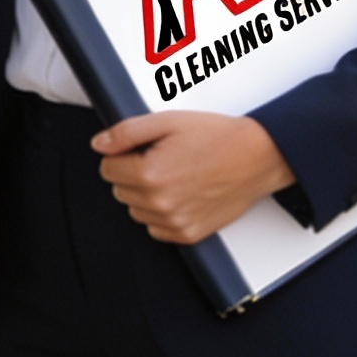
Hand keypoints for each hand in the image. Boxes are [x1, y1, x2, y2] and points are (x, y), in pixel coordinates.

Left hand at [91, 112, 296, 245]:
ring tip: (175, 174)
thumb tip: (99, 144)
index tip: (143, 148)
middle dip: (133, 173)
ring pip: (135, 210)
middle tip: (163, 158)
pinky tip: (181, 192)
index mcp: (149, 174)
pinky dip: (162, 212)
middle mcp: (160, 203)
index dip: (123, 154)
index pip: (107, 168)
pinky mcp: (188, 235)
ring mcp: (175, 222)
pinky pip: (156, 228)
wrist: (257, 157)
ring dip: (146, 194)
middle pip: (119, 190)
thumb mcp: (167, 122)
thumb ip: (126, 133)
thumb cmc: (218, 138)